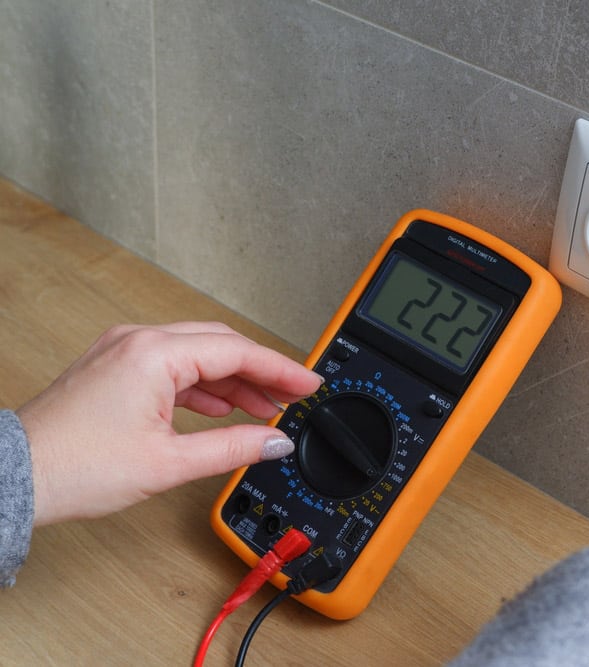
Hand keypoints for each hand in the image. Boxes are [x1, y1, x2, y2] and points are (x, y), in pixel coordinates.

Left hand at [17, 322, 322, 525]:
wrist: (16, 476)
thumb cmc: (75, 466)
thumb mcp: (169, 463)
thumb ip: (233, 447)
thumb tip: (275, 441)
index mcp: (155, 355)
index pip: (237, 352)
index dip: (280, 369)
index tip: (310, 384)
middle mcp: (138, 342)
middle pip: (220, 345)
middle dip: (261, 370)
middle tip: (293, 395)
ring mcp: (123, 351)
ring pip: (197, 354)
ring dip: (232, 379)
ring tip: (263, 407)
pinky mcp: (113, 367)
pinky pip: (172, 366)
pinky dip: (202, 385)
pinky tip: (220, 407)